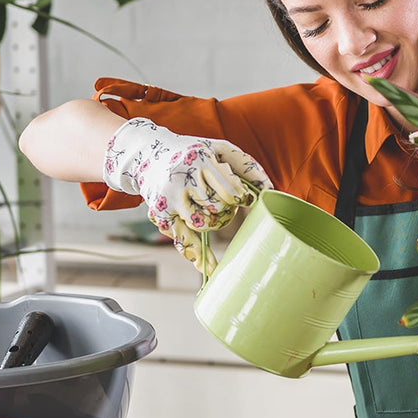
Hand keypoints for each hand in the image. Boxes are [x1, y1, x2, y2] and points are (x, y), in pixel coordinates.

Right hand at [103, 117, 271, 271]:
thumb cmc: (192, 152)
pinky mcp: (159, 213)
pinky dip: (196, 254)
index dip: (241, 200)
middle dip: (227, 210)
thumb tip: (270, 190)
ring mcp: (169, 198)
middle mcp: (182, 179)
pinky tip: (209, 268)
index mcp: (200, 160)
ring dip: (214, 223)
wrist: (147, 153)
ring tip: (214, 214)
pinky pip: (181, 238)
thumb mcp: (218, 149)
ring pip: (203, 224)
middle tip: (226, 203)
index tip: (244, 200)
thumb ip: (246, 166)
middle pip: (218, 208)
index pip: (230, 192)